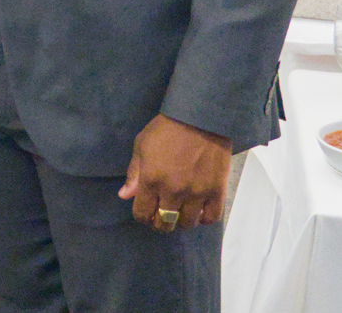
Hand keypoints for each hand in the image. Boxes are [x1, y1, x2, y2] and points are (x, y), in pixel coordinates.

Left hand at [119, 113, 230, 230]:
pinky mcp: (216, 190)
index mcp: (151, 179)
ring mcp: (196, 192)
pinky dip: (204, 218)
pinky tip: (199, 209)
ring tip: (180, 211)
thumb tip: (124, 195)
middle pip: (164, 223)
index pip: (142, 213)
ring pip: (187, 223)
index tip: (145, 213)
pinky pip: (211, 218)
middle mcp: (173, 190)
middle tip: (161, 215)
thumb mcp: (142, 146)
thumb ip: (134, 173)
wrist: (199, 118)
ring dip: (181, 221)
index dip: (142, 216)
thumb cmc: (168, 128)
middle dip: (160, 222)